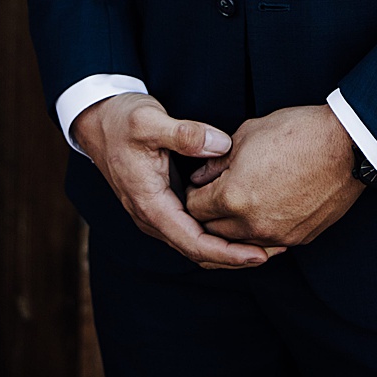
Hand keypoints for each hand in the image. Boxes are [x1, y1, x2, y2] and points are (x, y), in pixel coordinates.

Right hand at [73, 91, 279, 269]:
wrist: (98, 119)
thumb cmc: (121, 119)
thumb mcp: (148, 120)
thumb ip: (184, 133)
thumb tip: (220, 145)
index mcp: (151, 205)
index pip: (194, 244)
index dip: (229, 254)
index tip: (260, 255)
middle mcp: (154, 219)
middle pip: (201, 253)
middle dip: (238, 257)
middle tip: (278, 250)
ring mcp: (160, 215)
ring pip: (199, 245)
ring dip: (232, 249)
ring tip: (270, 243)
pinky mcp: (167, 207)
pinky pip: (196, 231)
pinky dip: (221, 235)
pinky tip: (246, 226)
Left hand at [186, 101, 363, 251]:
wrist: (346, 146)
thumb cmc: (296, 133)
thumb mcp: (246, 136)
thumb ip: (216, 162)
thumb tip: (201, 176)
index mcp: (233, 197)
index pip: (194, 207)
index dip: (194, 193)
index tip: (200, 184)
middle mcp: (252, 224)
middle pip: (213, 230)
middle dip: (209, 213)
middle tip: (215, 195)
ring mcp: (278, 236)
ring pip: (240, 242)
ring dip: (235, 226)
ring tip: (241, 203)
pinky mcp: (299, 239)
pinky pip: (269, 242)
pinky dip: (262, 230)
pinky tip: (267, 209)